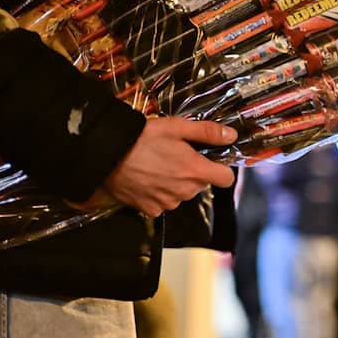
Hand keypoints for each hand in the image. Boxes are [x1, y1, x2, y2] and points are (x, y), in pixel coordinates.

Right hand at [94, 117, 237, 216]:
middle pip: (201, 184)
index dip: (221, 168)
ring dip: (176, 183)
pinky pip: (164, 203)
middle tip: (175, 156)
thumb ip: (208, 132)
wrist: (107, 154)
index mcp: (196, 171)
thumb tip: (231, 136)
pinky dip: (159, 193)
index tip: (211, 160)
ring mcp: (168, 203)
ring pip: (182, 193)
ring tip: (158, 166)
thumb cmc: (143, 138)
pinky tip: (147, 179)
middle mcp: (185, 191)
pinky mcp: (151, 210)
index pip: (226, 179)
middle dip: (194, 172)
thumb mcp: (177, 127)